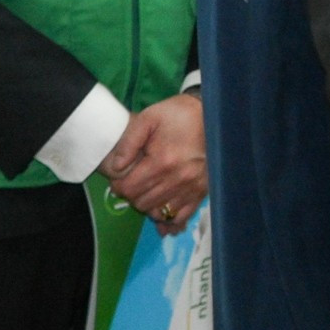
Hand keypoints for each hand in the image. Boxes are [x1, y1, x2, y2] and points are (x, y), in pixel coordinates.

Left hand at [104, 94, 205, 233]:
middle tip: (134, 180)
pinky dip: (168, 215)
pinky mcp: (202, 191)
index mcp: (163, 161)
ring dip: (148, 203)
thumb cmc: (178, 115)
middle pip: (142, 203)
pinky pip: (180, 216)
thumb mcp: (148, 118)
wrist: (212, 113)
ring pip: (158, 211)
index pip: (129, 189)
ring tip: (149, 188)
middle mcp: (178, 179)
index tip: (121, 176)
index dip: (119, 184)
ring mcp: (192, 187)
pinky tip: (163, 205)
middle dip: (132, 194)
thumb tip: (116, 168)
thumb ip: (128, 142)